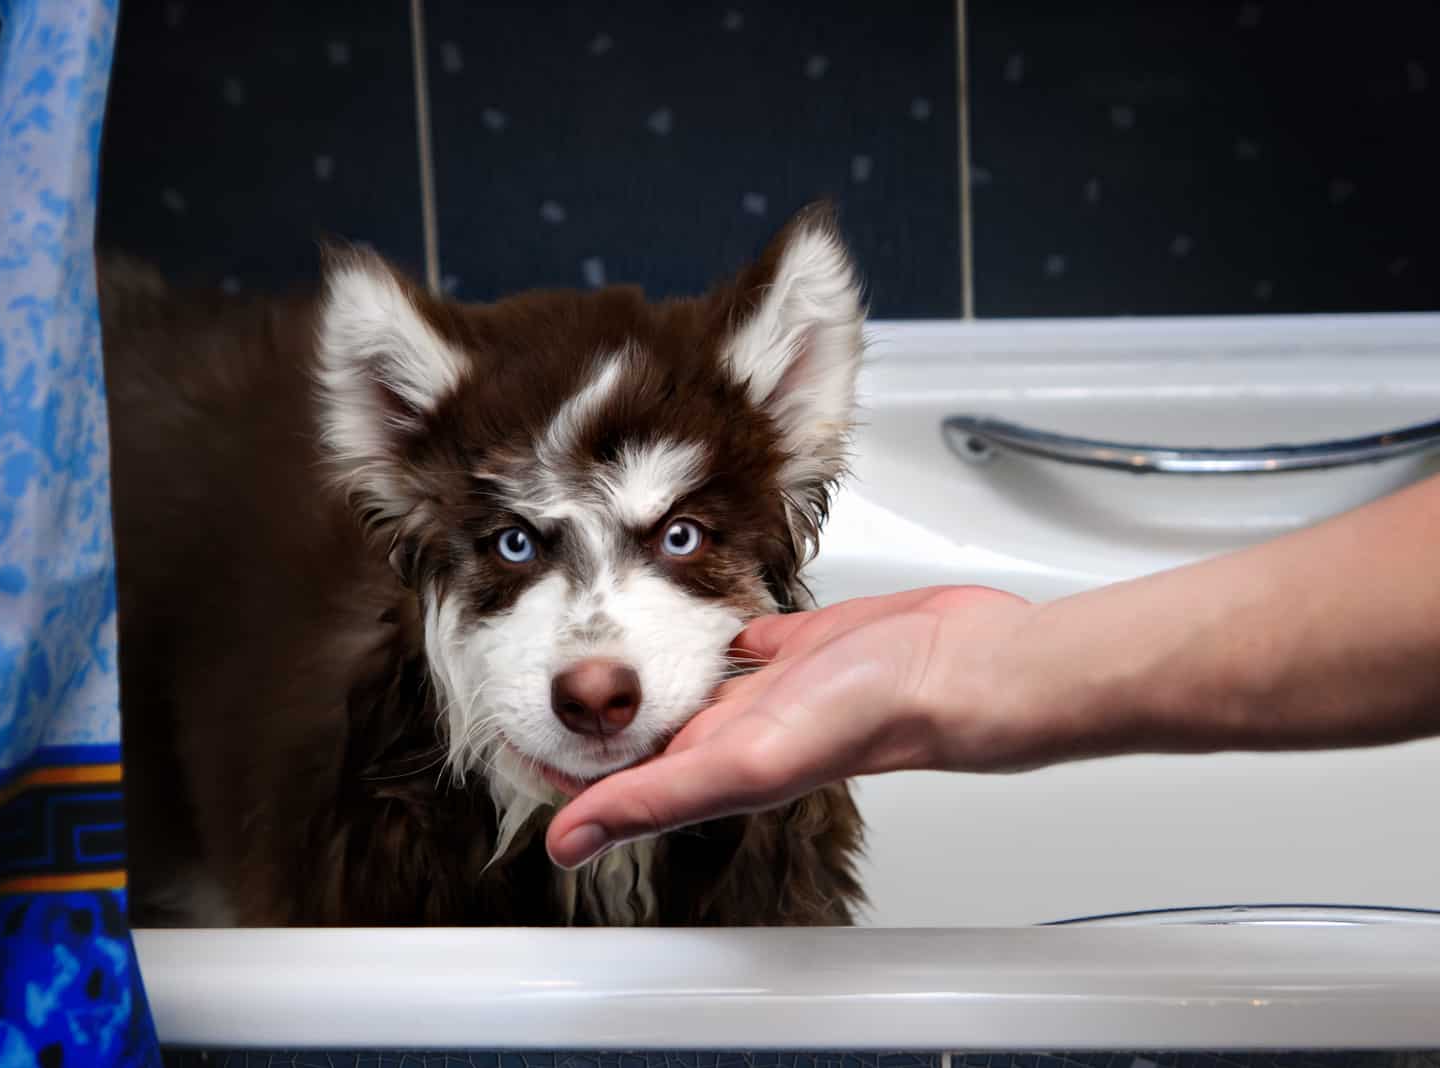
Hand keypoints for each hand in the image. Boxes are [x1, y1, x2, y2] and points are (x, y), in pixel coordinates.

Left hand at [545, 585, 1039, 868]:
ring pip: (683, 685)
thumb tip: (567, 840)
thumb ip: (655, 798)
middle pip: (640, 733)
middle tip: (532, 680)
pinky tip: (685, 613)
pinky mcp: (796, 643)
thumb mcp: (746, 759)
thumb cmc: (872, 717)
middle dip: (588, 715)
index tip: (508, 731)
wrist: (958, 665)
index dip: (560, 765)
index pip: (613, 779)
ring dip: (640, 674)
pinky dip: (702, 629)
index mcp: (711, 766)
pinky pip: (734, 639)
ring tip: (589, 650)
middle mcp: (732, 730)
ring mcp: (765, 686)